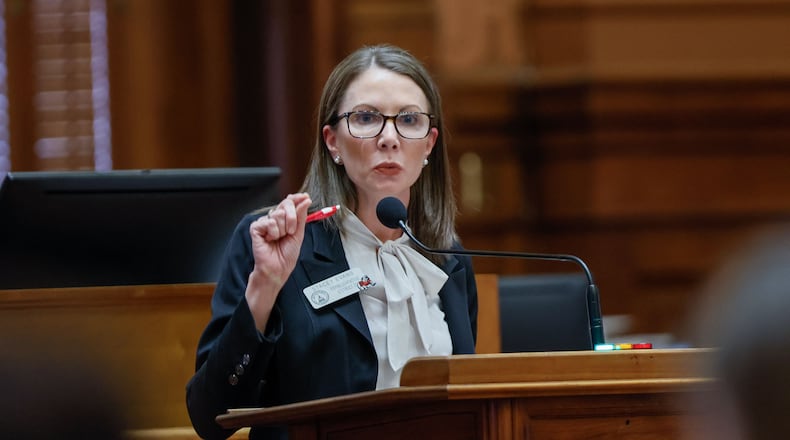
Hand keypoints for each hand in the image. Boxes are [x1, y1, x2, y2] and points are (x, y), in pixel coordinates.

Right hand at [245, 193, 311, 330]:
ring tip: (279, 239)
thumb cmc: (286, 256)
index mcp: (285, 219)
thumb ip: (301, 216)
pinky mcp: (256, 228)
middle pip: (285, 204)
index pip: (290, 202)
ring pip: (277, 214)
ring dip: (282, 230)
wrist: (277, 269)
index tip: (306, 197)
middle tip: (290, 232)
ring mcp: (264, 223)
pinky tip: (270, 240)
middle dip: (292, 218)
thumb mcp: (298, 234)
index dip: (297, 198)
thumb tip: (305, 200)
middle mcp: (274, 219)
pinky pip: (268, 222)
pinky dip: (273, 233)